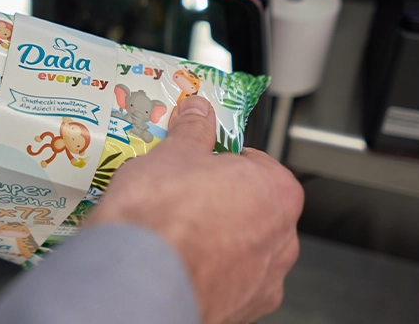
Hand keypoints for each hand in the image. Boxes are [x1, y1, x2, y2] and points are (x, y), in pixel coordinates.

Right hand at [88, 96, 303, 323]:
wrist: (137, 279)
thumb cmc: (162, 219)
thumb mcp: (172, 154)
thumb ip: (192, 131)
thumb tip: (197, 114)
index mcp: (276, 193)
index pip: (260, 166)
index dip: (226, 161)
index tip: (203, 162)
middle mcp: (281, 241)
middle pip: (255, 210)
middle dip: (224, 202)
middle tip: (185, 196)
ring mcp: (263, 283)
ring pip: (243, 252)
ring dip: (218, 241)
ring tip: (176, 233)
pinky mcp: (241, 313)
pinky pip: (228, 285)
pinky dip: (208, 274)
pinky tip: (177, 263)